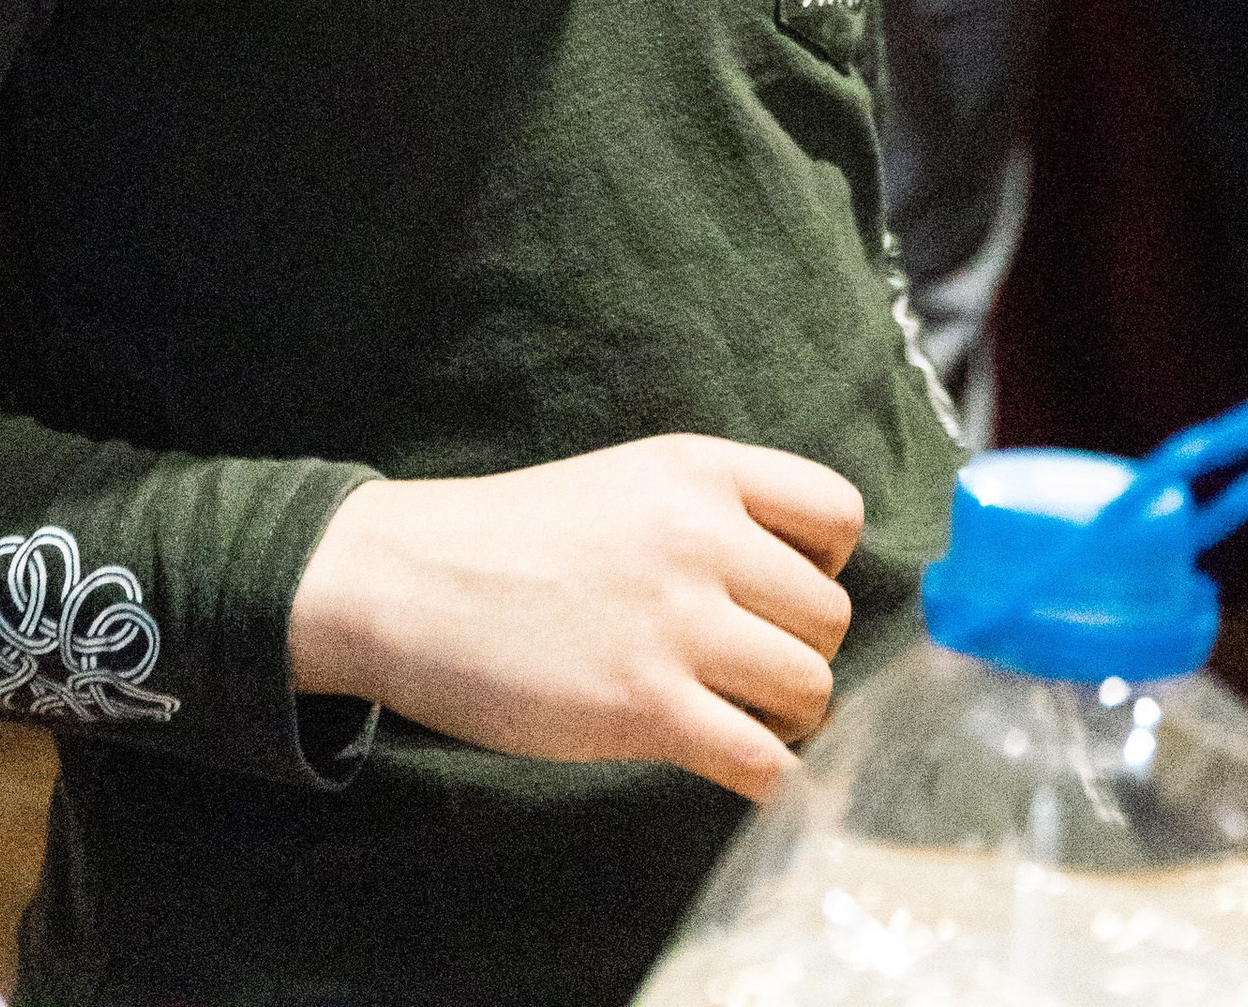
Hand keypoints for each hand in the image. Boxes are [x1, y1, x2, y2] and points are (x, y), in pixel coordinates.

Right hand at [289, 434, 862, 800]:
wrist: (409, 581)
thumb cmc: (517, 540)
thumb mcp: (630, 485)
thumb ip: (716, 516)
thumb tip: (804, 586)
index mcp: (700, 470)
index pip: (838, 511)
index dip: (824, 564)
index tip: (779, 594)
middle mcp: (702, 536)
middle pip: (832, 616)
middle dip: (802, 653)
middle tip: (751, 673)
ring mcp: (676, 623)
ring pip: (813, 688)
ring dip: (790, 719)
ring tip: (740, 719)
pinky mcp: (646, 706)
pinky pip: (763, 760)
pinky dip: (764, 777)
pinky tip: (729, 767)